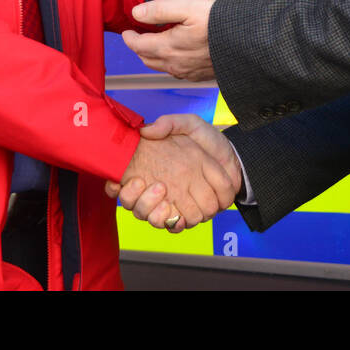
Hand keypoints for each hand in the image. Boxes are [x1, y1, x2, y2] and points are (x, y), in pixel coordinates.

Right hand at [106, 114, 241, 230]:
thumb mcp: (189, 124)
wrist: (234, 156)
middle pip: (134, 205)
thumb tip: (146, 130)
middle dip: (134, 198)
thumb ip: (169, 124)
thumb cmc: (209, 140)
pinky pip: (173, 226)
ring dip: (152, 210)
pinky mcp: (188, 213)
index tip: (115, 181)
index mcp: (155, 170)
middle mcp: (159, 191)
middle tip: (142, 182)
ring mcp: (173, 203)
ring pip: (151, 218)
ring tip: (161, 190)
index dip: (115, 187)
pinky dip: (172, 222)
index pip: (123, 186)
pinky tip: (174, 212)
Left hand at [122, 0, 214, 80]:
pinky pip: (176, 72)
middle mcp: (174, 64)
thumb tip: (136, 13)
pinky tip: (176, 53)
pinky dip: (169, 63)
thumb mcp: (188, 8)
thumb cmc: (220, 24)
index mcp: (168, 47)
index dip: (129, 38)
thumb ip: (159, 10)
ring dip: (153, 56)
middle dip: (139, 47)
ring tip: (155, 42)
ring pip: (161, 67)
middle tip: (138, 35)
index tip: (126, 31)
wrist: (247, 44)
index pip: (138, 46)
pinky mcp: (198, 76)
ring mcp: (187, 72)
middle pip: (146, 59)